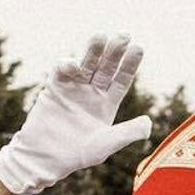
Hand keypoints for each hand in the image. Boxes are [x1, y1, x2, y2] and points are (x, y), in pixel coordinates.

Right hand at [0, 34, 151, 194]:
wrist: (45, 158)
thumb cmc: (77, 155)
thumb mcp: (107, 144)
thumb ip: (127, 133)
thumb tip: (149, 123)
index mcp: (107, 104)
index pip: (121, 79)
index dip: (130, 65)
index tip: (138, 48)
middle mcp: (92, 93)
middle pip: (106, 67)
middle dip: (114, 52)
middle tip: (124, 36)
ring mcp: (73, 89)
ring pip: (86, 64)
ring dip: (92, 50)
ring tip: (100, 36)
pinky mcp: (54, 88)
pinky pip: (62, 71)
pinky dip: (67, 65)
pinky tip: (74, 66)